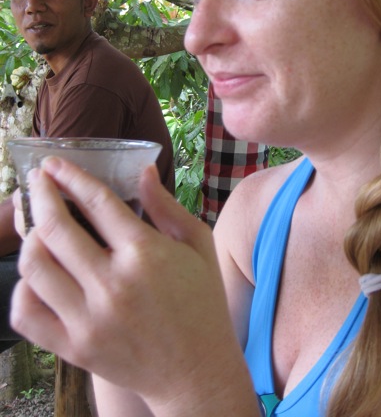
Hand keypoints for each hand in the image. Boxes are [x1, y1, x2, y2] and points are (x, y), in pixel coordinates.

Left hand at [10, 159, 255, 413]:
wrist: (197, 372)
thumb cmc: (203, 302)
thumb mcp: (198, 244)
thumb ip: (166, 206)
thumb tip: (141, 169)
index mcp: (145, 254)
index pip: (95, 201)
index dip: (70, 175)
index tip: (54, 163)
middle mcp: (112, 285)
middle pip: (56, 228)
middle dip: (40, 194)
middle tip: (37, 181)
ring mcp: (89, 320)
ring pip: (35, 267)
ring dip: (30, 238)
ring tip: (38, 227)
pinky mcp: (74, 348)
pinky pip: (27, 314)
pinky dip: (23, 289)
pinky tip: (37, 275)